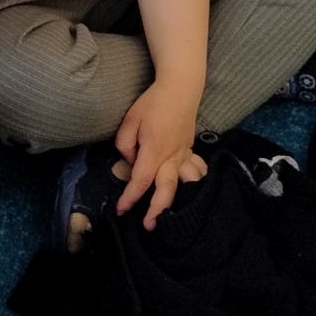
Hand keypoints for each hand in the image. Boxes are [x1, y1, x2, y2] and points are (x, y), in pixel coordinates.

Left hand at [114, 84, 206, 228]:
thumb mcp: (129, 121)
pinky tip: (190, 189)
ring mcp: (184, 154)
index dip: (130, 197)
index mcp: (154, 150)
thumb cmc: (152, 103)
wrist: (180, 88)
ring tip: (172, 213)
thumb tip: (131, 161)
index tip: (121, 209)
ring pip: (185, 184)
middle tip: (149, 226)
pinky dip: (193, 181)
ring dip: (179, 200)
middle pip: (166, 190)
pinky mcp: (190, 149)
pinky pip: (194, 170)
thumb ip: (125, 145)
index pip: (140, 180)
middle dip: (157, 210)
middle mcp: (172, 156)